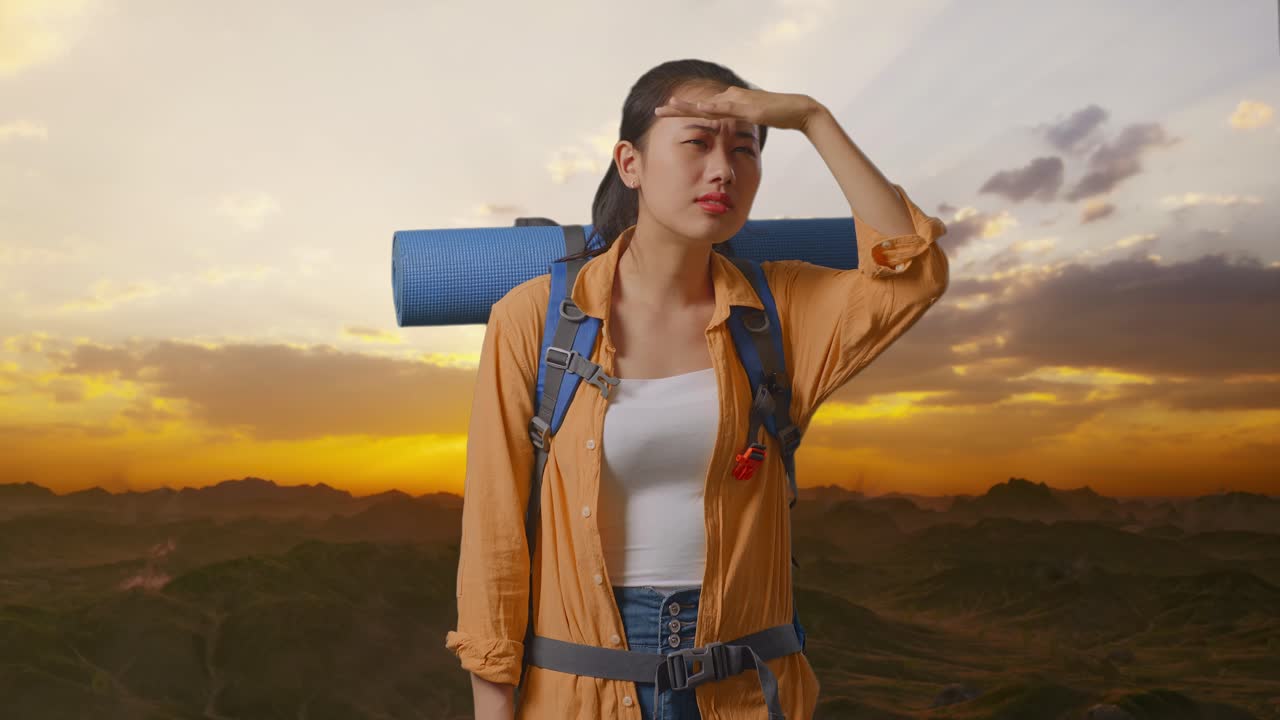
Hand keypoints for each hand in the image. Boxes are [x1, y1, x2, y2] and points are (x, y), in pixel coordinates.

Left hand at [654, 86, 823, 132]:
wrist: (798, 110)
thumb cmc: (777, 115)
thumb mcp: (751, 120)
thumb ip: (738, 122)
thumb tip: (728, 130)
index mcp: (731, 101)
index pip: (702, 108)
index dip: (683, 110)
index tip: (665, 112)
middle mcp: (731, 97)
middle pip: (700, 104)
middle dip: (678, 108)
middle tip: (657, 110)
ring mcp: (740, 100)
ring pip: (708, 104)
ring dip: (688, 106)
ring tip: (669, 106)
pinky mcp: (749, 107)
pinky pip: (727, 107)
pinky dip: (712, 108)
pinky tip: (698, 108)